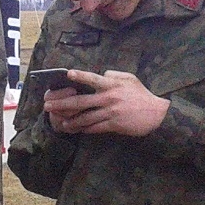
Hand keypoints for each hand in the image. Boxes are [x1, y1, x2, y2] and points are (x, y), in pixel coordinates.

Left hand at [44, 70, 169, 136]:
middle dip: (61, 104)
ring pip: (85, 118)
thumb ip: (114, 75)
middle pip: (80, 101)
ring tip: (60, 124)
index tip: (68, 74)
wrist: (157, 115)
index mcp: (112, 85)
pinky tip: (77, 130)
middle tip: (48, 105)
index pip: (93, 78)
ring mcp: (110, 112)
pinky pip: (95, 128)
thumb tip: (102, 73)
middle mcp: (109, 98)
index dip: (80, 76)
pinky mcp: (114, 125)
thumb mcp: (130, 79)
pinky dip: (85, 129)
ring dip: (70, 121)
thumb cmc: (142, 96)